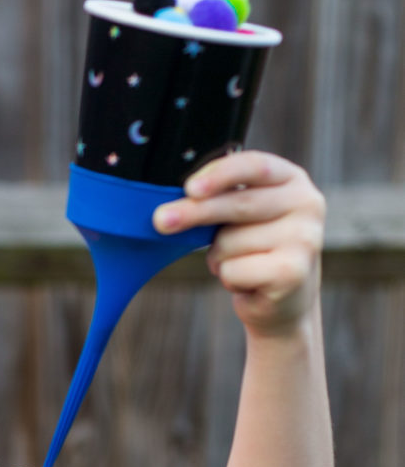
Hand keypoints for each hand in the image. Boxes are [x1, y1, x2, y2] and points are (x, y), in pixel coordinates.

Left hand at [153, 151, 324, 335]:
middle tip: (161, 221)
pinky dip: (228, 279)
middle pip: (237, 204)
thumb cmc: (254, 250)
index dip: (220, 174)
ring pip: (229, 242)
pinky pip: (234, 270)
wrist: (283, 300)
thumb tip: (168, 212)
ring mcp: (305, 238)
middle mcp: (306, 204)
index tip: (190, 188)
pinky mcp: (293, 272)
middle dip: (194, 213)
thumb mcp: (239, 218)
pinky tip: (247, 282)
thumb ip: (217, 202)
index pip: (254, 166)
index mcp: (291, 180)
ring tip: (239, 263)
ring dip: (218, 257)